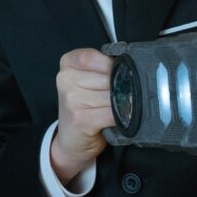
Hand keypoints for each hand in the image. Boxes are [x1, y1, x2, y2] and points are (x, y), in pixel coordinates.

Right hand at [51, 48, 114, 184]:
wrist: (71, 139)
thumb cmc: (83, 107)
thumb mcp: (87, 79)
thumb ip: (102, 67)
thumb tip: (130, 65)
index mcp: (68, 63)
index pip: (94, 56)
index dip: (111, 65)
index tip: (116, 74)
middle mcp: (66, 79)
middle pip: (107, 77)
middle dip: (119, 87)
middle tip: (117, 95)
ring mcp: (72, 100)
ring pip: (112, 95)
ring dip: (120, 103)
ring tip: (114, 107)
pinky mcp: (81, 119)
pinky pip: (112, 113)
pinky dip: (120, 116)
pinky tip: (115, 118)